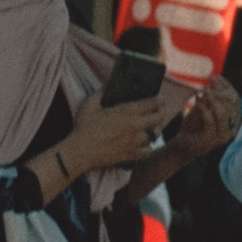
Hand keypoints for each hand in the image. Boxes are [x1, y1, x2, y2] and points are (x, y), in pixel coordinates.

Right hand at [60, 93, 176, 178]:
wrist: (81, 151)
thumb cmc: (84, 127)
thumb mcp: (90, 103)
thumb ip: (100, 93)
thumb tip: (107, 87)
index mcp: (127, 111)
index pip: (153, 103)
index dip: (159, 100)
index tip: (160, 99)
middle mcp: (135, 125)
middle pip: (158, 118)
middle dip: (159, 113)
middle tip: (156, 112)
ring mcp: (135, 141)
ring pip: (153, 135)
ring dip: (151, 131)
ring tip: (147, 128)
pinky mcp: (132, 154)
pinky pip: (148, 150)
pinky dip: (147, 147)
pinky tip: (142, 143)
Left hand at [165, 78, 238, 156]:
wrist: (182, 145)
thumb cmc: (194, 126)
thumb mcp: (204, 109)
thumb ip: (212, 97)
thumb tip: (216, 79)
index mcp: (233, 122)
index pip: (235, 100)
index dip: (227, 87)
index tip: (216, 77)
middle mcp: (231, 130)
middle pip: (231, 105)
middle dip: (221, 90)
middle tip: (209, 82)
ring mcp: (221, 136)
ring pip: (222, 112)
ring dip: (212, 99)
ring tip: (202, 90)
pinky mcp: (210, 140)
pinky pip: (210, 120)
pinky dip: (203, 108)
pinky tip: (196, 101)